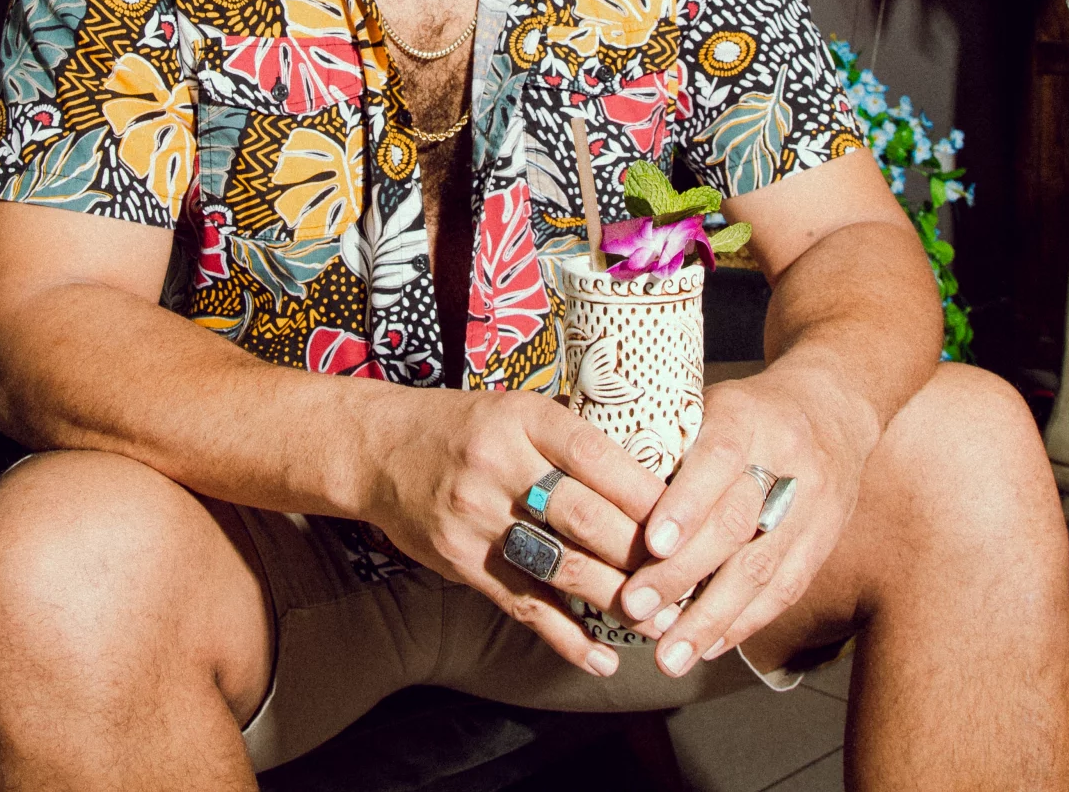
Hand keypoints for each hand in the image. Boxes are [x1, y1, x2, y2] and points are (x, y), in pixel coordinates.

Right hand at [363, 388, 666, 672]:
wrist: (377, 448)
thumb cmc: (463, 427)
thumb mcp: (516, 410)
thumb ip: (572, 441)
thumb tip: (654, 478)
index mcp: (523, 419)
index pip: (597, 456)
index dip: (647, 492)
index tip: (692, 520)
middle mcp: (500, 467)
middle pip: (584, 517)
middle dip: (642, 555)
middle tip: (690, 580)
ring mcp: (477, 517)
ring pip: (559, 567)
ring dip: (616, 601)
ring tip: (662, 623)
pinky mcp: (460, 561)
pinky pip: (521, 604)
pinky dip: (565, 636)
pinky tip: (601, 657)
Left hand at [613, 370, 877, 675]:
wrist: (833, 406)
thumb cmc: (745, 411)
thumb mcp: (707, 404)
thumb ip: (666, 443)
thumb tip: (596, 490)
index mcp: (747, 414)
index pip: (719, 457)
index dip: (687, 502)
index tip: (650, 543)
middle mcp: (786, 458)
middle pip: (736, 523)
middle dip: (683, 572)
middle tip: (635, 607)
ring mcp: (812, 503)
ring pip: (762, 567)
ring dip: (711, 617)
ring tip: (669, 655)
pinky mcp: (824, 539)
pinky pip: (785, 589)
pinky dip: (744, 622)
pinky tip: (708, 647)